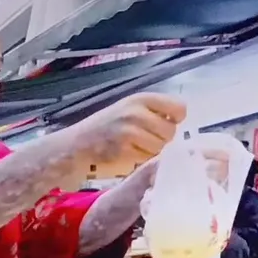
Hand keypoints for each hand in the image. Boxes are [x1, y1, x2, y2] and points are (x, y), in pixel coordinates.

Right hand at [70, 93, 187, 175]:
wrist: (79, 143)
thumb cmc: (107, 127)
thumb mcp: (129, 109)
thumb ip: (153, 112)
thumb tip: (178, 121)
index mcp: (141, 99)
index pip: (179, 108)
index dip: (175, 119)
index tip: (165, 124)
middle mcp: (137, 112)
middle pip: (171, 131)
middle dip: (163, 139)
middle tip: (147, 140)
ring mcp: (131, 131)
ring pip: (161, 146)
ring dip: (153, 151)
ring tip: (137, 147)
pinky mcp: (126, 149)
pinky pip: (148, 157)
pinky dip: (142, 159)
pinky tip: (129, 154)